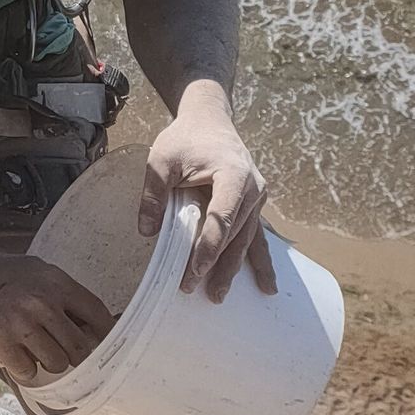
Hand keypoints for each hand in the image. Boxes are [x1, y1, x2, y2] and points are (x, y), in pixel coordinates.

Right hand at [0, 252, 113, 384]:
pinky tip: (15, 355)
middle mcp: (43, 303)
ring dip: (48, 363)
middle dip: (74, 355)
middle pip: (81, 347)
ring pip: (58, 363)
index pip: (97, 314)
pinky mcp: (1, 342)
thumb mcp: (36, 271)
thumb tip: (89, 319)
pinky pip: (28, 371)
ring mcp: (22, 323)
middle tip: (61, 350)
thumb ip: (61, 292)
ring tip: (34, 350)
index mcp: (57, 282)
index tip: (104, 345)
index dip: (105, 335)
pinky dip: (24, 369)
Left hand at [139, 89, 275, 299]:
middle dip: (216, 265)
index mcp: (233, 175)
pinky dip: (259, 260)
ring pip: (246, 239)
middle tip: (196, 291)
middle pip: (234, 234)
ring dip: (234, 269)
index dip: (208, 247)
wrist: (210, 119)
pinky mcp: (254, 205)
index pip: (221, 218)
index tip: (193, 271)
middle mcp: (252, 189)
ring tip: (220, 296)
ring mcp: (257, 198)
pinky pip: (256, 236)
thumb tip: (147, 231)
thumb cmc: (186, 138)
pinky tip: (267, 286)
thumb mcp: (161, 158)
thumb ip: (154, 192)